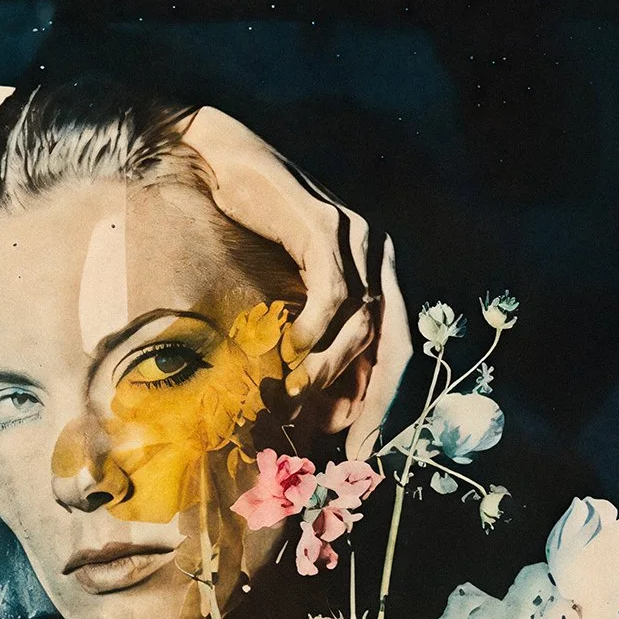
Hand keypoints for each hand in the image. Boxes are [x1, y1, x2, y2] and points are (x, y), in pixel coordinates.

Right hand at [184, 108, 410, 461]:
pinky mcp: (327, 225)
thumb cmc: (247, 232)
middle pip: (398, 345)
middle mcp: (379, 258)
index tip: (361, 453)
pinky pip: (332, 289)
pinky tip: (293, 346)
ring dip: (333, 368)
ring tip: (299, 394)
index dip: (385, 407)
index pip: (398, 354)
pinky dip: (316, 325)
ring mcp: (359, 239)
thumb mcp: (286, 294)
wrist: (219, 164)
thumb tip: (315, 406)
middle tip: (352, 446)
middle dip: (379, 402)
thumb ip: (310, 339)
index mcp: (377, 277)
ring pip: (365, 322)